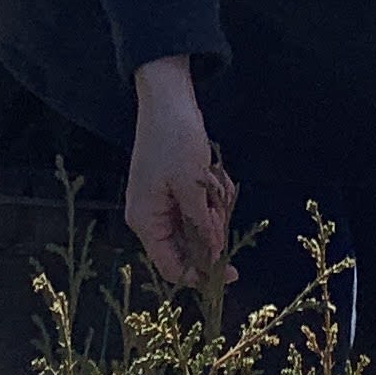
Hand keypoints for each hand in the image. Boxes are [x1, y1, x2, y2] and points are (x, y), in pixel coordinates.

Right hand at [125, 58, 237, 293]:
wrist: (168, 100)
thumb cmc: (175, 140)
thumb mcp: (191, 185)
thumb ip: (201, 225)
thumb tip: (213, 256)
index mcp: (146, 220)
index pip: (170, 266)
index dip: (199, 274)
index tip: (230, 273)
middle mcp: (151, 217)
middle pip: (189, 245)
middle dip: (211, 226)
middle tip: (216, 198)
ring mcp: (163, 203)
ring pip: (198, 225)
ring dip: (213, 205)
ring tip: (212, 176)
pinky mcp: (175, 189)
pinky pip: (199, 206)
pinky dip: (211, 194)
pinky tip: (211, 172)